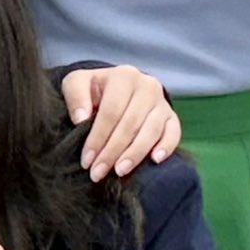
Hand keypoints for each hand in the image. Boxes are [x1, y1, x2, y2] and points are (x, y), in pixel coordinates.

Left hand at [62, 65, 178, 181]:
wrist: (114, 88)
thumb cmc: (93, 89)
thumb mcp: (76, 83)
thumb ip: (75, 96)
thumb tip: (81, 118)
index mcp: (123, 76)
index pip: (111, 111)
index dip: (98, 137)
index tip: (87, 160)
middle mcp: (147, 86)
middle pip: (130, 124)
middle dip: (112, 151)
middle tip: (98, 172)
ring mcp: (162, 102)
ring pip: (151, 131)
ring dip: (135, 154)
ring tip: (119, 171)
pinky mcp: (171, 117)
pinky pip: (174, 133)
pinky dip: (166, 147)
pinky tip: (155, 160)